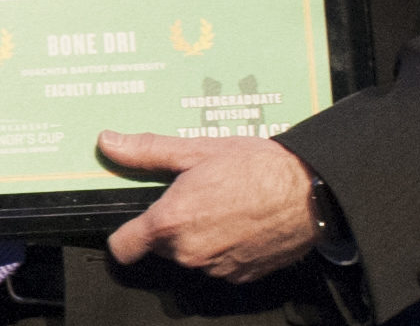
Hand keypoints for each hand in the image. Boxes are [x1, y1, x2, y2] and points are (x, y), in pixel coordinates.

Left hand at [96, 132, 319, 282]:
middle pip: (160, 247)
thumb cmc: (256, 168)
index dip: (125, 235)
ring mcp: (215, 269)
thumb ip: (147, 151)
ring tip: (222, 206)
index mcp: (170, 222)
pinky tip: (240, 224)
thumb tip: (109, 142)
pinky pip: (218, 265)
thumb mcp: (197, 150)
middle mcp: (188, 252)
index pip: (123, 248)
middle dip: (170, 226)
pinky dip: (223, 249)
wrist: (309, 192)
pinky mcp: (240, 277)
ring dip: (198, 238)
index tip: (133, 224)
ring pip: (190, 256)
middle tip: (193, 197)